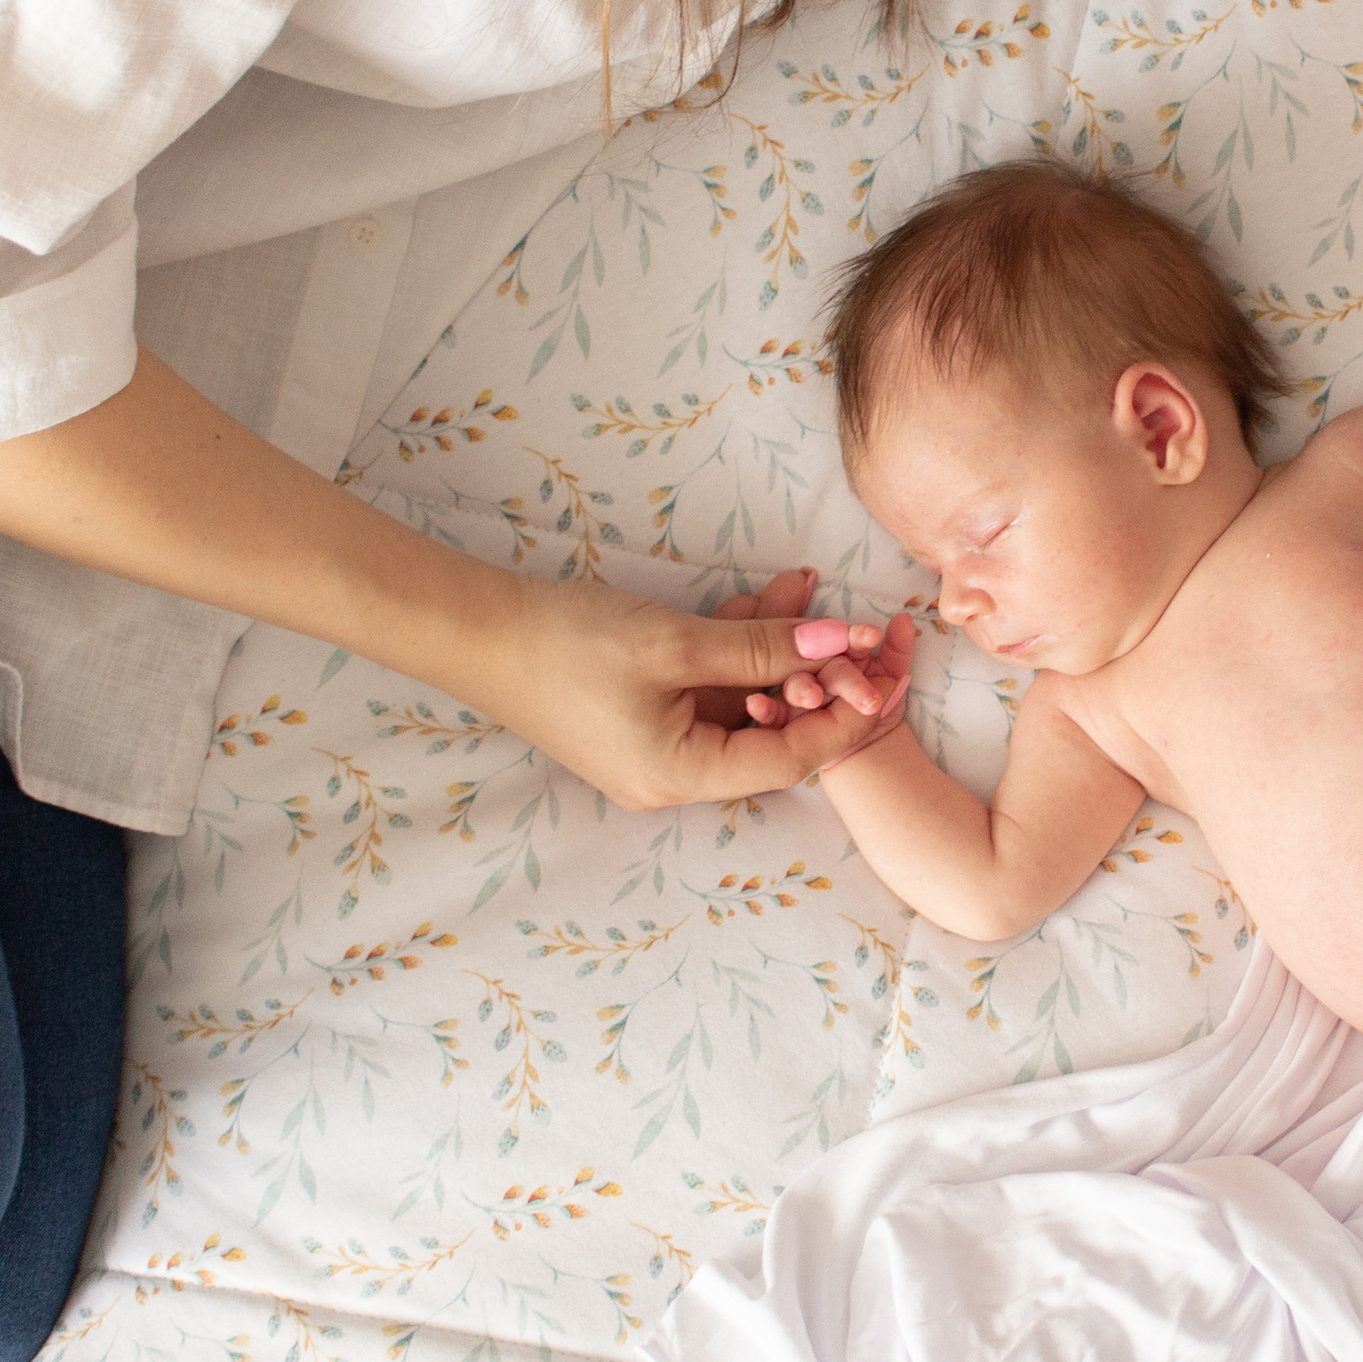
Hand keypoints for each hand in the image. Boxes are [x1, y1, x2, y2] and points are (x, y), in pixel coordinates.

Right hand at [474, 567, 902, 809]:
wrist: (473, 628)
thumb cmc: (566, 643)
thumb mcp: (675, 642)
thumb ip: (764, 647)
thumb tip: (843, 642)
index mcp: (682, 777)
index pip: (791, 760)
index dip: (845, 719)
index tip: (889, 677)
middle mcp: (673, 774)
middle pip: (771, 729)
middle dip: (815, 671)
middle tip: (859, 626)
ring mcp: (656, 743)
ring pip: (743, 697)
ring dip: (777, 645)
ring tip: (809, 584)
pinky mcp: (642, 710)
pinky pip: (710, 682)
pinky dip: (739, 643)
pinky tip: (770, 594)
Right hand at [743, 607, 919, 733]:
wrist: (866, 756)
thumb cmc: (878, 703)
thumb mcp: (893, 676)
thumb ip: (898, 648)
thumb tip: (904, 620)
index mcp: (836, 654)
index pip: (843, 642)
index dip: (856, 637)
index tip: (872, 636)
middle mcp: (813, 671)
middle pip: (820, 666)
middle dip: (837, 676)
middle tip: (859, 692)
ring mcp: (794, 694)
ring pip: (794, 687)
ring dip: (800, 688)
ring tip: (810, 697)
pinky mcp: (774, 720)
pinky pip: (768, 716)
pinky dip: (764, 710)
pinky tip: (756, 705)